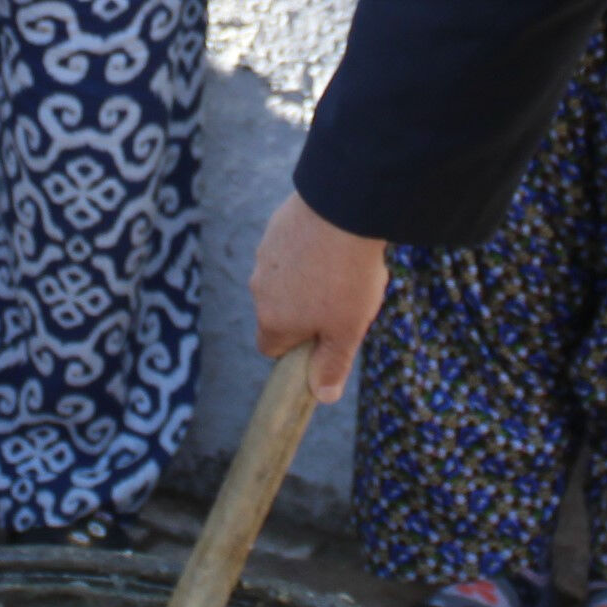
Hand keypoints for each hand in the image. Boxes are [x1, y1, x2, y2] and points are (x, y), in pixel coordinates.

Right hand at [250, 191, 388, 403]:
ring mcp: (265, 255)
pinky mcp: (276, 226)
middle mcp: (259, 289)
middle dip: (305, 311)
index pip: (271, 348)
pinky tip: (336, 242)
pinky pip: (290, 247)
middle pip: (279, 311)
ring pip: (284, 278)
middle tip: (342, 301)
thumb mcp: (347, 331)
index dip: (296, 349)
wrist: (344, 210)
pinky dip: (308, 249)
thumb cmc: (346, 278)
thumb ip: (332, 365)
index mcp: (273, 321)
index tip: (323, 338)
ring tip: (344, 268)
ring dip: (307, 278)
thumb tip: (322, 396)